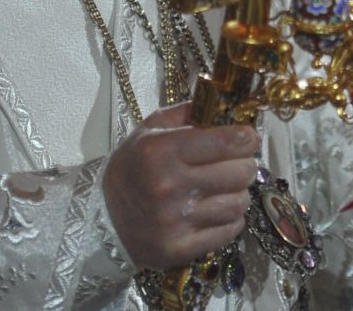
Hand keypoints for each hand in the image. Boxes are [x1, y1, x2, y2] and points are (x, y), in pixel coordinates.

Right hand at [104, 103, 260, 268]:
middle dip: (245, 164)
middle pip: (239, 172)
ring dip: (239, 193)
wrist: (104, 218)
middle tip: (239, 163)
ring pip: (238, 203)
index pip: (225, 141)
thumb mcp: (147, 131)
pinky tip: (218, 210)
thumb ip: (185, 113)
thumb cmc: (131, 169)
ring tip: (226, 188)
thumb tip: (223, 103)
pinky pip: (229, 230)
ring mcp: (177, 220)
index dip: (246, 138)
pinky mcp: (182, 248)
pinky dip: (232, 219)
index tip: (249, 138)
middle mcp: (170, 185)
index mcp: (162, 151)